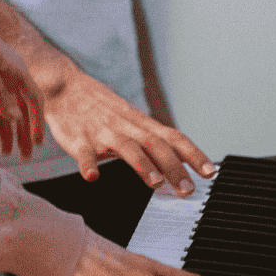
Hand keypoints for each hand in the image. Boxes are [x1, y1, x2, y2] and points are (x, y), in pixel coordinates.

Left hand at [0, 12, 45, 159]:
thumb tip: (17, 120)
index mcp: (15, 69)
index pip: (33, 99)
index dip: (37, 121)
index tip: (38, 143)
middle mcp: (4, 76)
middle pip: (18, 109)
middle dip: (23, 133)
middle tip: (26, 157)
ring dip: (3, 132)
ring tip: (6, 154)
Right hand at [43, 61, 214, 192]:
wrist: (65, 86)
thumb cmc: (100, 108)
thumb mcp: (130, 120)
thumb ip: (152, 140)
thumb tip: (180, 161)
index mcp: (139, 123)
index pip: (172, 137)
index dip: (193, 154)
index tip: (210, 172)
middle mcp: (125, 126)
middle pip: (155, 144)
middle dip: (174, 167)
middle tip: (187, 189)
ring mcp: (102, 132)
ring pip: (126, 147)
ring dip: (142, 164)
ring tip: (155, 182)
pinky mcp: (78, 139)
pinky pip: (84, 152)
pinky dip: (88, 164)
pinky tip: (92, 177)